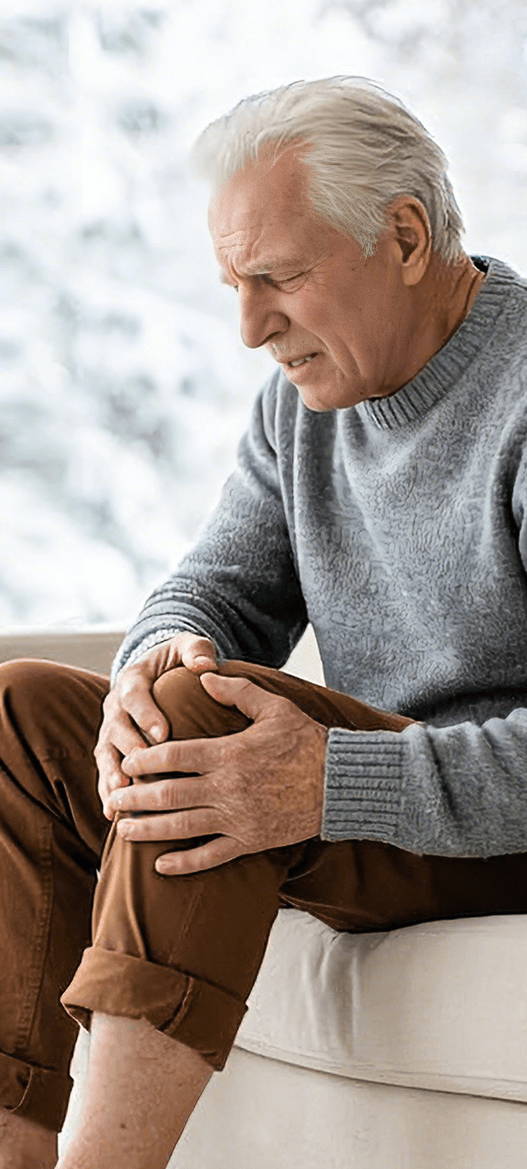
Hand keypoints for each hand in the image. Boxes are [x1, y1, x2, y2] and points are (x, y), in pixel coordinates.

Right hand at [95, 632, 219, 813]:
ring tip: (122, 795)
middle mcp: (116, 706)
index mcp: (133, 679)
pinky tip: (112, 814)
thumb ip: (196, 650)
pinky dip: (107, 792)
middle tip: (143, 767)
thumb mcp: (187, 647)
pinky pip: (106, 772)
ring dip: (112, 774)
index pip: (135, 695)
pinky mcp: (111, 750)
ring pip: (106, 754)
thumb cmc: (178, 661)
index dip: (146, 714)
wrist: (158, 673)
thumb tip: (206, 665)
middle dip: (129, 749)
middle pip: (116, 728)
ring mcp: (110, 730)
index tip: (163, 733)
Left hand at [105, 672, 328, 873]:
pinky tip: (160, 866)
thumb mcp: (274, 707)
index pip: (173, 756)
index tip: (127, 760)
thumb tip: (204, 676)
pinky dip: (184, 863)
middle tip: (112, 798)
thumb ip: (236, 692)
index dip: (144, 759)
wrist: (340, 783)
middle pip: (168, 794)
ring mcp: (237, 818)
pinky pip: (211, 856)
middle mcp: (228, 788)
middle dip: (135, 797)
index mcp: (229, 753)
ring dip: (149, 829)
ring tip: (123, 830)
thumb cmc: (307, 741)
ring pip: (182, 827)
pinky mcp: (250, 840)